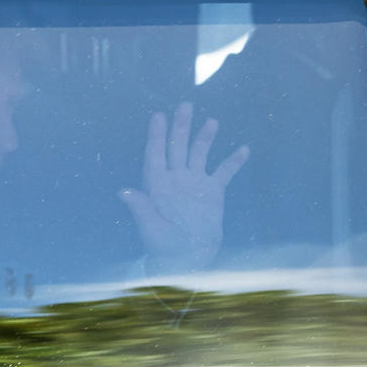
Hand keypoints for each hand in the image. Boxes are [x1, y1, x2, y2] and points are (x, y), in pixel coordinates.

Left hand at [119, 102, 247, 273]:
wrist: (187, 261)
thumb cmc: (163, 248)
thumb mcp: (151, 229)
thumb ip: (141, 208)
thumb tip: (123, 192)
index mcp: (158, 185)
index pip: (156, 154)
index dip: (157, 135)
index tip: (158, 116)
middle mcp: (176, 180)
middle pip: (178, 147)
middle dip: (181, 127)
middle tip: (185, 105)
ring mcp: (195, 185)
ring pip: (199, 154)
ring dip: (205, 138)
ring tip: (212, 122)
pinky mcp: (213, 193)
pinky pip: (224, 172)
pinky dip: (233, 161)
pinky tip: (243, 149)